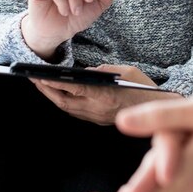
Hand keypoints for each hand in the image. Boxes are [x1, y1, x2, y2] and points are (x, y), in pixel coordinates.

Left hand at [31, 64, 181, 124]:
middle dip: (46, 90)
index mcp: (104, 95)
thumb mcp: (126, 72)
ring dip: (52, 97)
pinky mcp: (98, 121)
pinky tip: (59, 94)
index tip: (39, 76)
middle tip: (33, 79)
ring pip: (67, 108)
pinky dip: (64, 102)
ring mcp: (97, 117)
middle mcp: (97, 109)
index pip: (72, 88)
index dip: (53, 83)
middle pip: (64, 101)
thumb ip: (104, 70)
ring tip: (41, 85)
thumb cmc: (144, 88)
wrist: (159, 111)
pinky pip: (75, 112)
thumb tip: (85, 71)